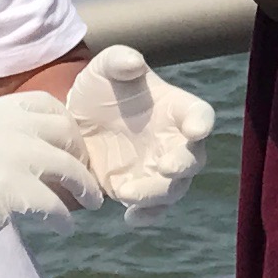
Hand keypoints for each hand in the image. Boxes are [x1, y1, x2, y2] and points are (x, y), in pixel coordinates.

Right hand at [0, 93, 98, 277]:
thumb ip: (7, 134)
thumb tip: (54, 146)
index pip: (45, 102)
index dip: (67, 124)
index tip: (72, 146)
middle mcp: (2, 125)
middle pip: (65, 131)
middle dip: (81, 155)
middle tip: (84, 176)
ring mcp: (7, 154)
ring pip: (68, 166)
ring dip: (85, 187)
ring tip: (90, 203)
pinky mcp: (9, 188)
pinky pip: (55, 203)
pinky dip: (64, 218)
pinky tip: (62, 227)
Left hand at [61, 46, 215, 215]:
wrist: (76, 121)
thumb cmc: (102, 88)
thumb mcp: (104, 68)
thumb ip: (119, 60)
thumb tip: (133, 63)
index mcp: (176, 110)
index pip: (199, 115)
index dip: (201, 123)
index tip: (195, 129)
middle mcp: (175, 142)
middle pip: (193, 159)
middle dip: (182, 165)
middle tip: (166, 168)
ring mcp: (159, 169)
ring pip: (173, 189)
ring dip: (156, 194)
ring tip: (128, 193)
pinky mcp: (139, 189)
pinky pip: (151, 208)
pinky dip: (146, 215)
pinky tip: (130, 217)